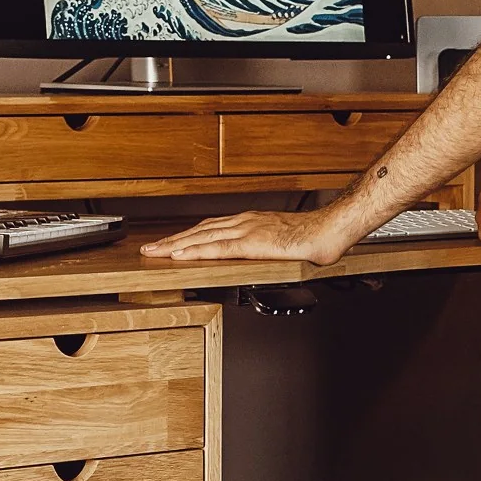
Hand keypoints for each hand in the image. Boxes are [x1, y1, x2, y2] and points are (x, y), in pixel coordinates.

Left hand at [140, 207, 348, 264]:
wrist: (330, 230)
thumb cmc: (313, 237)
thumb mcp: (283, 242)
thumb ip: (266, 248)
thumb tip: (259, 258)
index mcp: (250, 222)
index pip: (210, 228)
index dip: (188, 236)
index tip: (170, 243)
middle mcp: (244, 221)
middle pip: (199, 230)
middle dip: (173, 240)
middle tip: (150, 248)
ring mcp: (247, 229)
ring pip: (202, 236)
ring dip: (176, 244)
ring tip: (156, 252)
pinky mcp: (252, 242)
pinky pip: (218, 247)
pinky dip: (196, 250)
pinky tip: (181, 255)